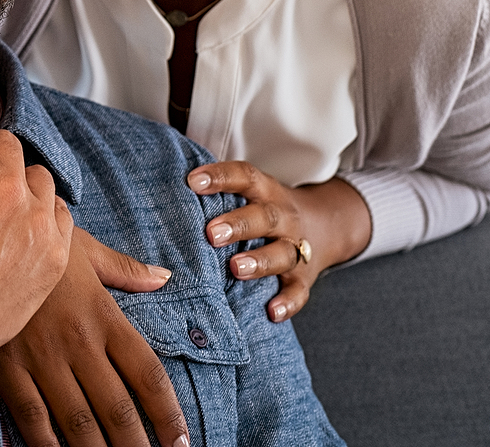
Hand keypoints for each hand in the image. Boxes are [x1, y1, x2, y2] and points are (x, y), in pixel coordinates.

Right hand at [0, 228, 187, 446]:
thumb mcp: (86, 249)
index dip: (168, 413)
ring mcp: (42, 357)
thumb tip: (163, 277)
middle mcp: (78, 342)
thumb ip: (126, 271)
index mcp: (103, 315)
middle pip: (117, 408)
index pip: (147, 374)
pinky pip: (30, 416)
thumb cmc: (38, 241)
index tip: (181, 440)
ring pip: (78, 422)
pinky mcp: (7, 366)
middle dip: (136, 446)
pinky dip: (45, 445)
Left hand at [188, 161, 371, 321]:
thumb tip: (164, 187)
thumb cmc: (265, 209)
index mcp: (265, 192)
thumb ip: (218, 192)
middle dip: (239, 225)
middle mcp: (283, 218)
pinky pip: (299, 291)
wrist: (325, 226)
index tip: (193, 181)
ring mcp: (296, 248)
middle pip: (265, 217)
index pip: (245, 177)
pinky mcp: (304, 278)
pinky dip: (288, 302)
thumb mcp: (251, 192)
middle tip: (211, 233)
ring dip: (260, 261)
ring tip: (236, 268)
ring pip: (282, 253)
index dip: (221, 177)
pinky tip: (272, 311)